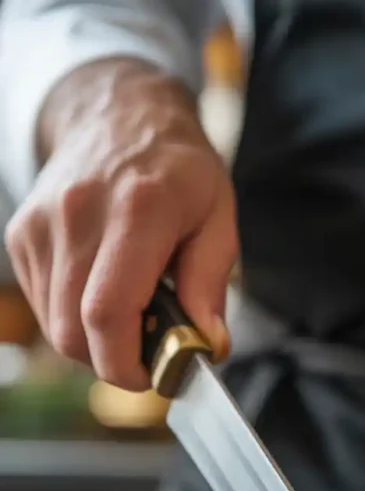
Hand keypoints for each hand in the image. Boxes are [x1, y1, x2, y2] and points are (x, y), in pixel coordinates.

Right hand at [4, 59, 237, 390]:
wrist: (118, 113)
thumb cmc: (177, 170)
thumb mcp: (217, 218)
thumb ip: (210, 284)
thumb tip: (208, 347)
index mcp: (137, 209)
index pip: (108, 313)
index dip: (125, 364)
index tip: (152, 377)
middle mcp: (79, 214)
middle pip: (74, 331)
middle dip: (112, 362)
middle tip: (147, 354)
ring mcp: (41, 224)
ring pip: (55, 327)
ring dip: (93, 344)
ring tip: (129, 317)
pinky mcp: (21, 234)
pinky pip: (43, 305)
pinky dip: (72, 319)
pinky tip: (101, 293)